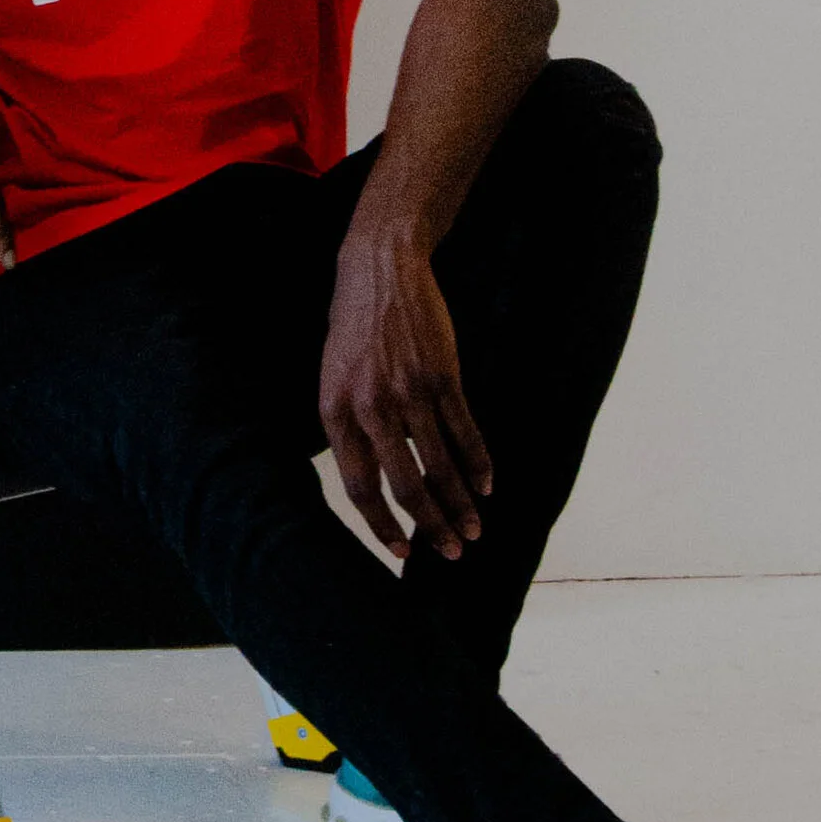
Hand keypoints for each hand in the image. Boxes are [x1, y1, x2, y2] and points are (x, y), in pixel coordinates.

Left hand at [318, 225, 492, 561]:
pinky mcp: (441, 375)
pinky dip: (478, 462)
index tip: (402, 552)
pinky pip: (464, 430)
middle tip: (452, 551)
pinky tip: (486, 485)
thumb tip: (375, 477)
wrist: (380, 270)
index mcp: (336, 413)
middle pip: (404, 485)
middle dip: (431, 526)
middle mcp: (370, 408)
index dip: (382, 526)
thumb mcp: (334, 378)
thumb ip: (350, 427)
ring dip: (460, 503)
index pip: (360, 487)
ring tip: (474, 529)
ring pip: (440, 464)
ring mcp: (408, 391)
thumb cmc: (353, 328)